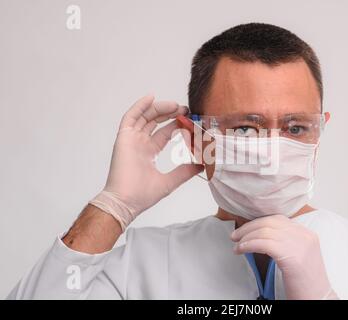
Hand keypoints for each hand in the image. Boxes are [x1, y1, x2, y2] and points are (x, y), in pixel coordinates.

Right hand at [89, 95, 203, 230]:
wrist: (126, 202)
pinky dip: (140, 106)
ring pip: (145, 117)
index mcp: (149, 152)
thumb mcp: (170, 181)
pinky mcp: (123, 138)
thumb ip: (185, 172)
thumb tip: (202, 166)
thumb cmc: (143, 195)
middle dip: (170, 114)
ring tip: (175, 105)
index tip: (190, 120)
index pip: (165, 133)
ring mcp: (131, 140)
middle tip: (185, 109)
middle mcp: (140, 143)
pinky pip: (131, 117)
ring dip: (159, 108)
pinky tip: (151, 98)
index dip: (177, 125)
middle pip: (156, 122)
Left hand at [230, 215, 337, 299]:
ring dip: (246, 237)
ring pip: (265, 231)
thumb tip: (260, 237)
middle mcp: (304, 236)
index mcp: (307, 234)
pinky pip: (264, 244)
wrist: (318, 299)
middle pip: (270, 222)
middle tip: (236, 236)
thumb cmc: (306, 284)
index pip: (278, 220)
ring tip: (237, 246)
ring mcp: (299, 245)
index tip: (246, 230)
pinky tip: (242, 250)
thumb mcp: (299, 256)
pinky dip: (249, 245)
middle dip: (249, 227)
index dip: (258, 223)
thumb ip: (285, 243)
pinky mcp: (292, 257)